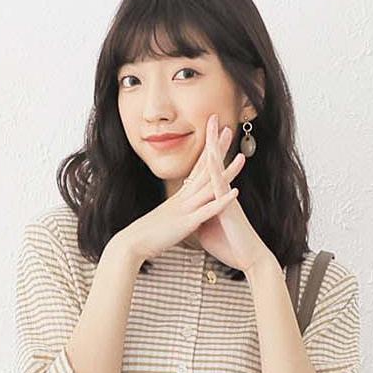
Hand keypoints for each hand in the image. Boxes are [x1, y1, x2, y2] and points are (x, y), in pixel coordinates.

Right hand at [116, 123, 245, 263]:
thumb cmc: (145, 235)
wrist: (131, 244)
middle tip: (227, 129)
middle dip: (216, 150)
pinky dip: (222, 201)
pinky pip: (208, 210)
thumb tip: (178, 211)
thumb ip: (173, 212)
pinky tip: (235, 193)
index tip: (214, 137)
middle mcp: (183, 198)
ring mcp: (185, 209)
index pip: (195, 169)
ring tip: (242, 159)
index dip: (206, 152)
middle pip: (204, 170)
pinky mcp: (187, 223)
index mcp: (178, 197)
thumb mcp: (163, 219)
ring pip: (209, 187)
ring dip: (226, 173)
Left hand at [192, 115, 267, 271]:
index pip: (209, 170)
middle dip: (214, 139)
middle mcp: (222, 193)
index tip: (203, 135)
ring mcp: (226, 197)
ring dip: (216, 146)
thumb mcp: (207, 229)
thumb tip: (191, 213)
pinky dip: (217, 171)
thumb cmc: (230, 245)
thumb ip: (200, 216)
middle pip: (216, 161)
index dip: (206, 151)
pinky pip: (221, 185)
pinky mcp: (229, 207)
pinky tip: (213, 158)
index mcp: (215, 197)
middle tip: (212, 116)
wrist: (249, 258)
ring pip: (219, 167)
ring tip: (214, 126)